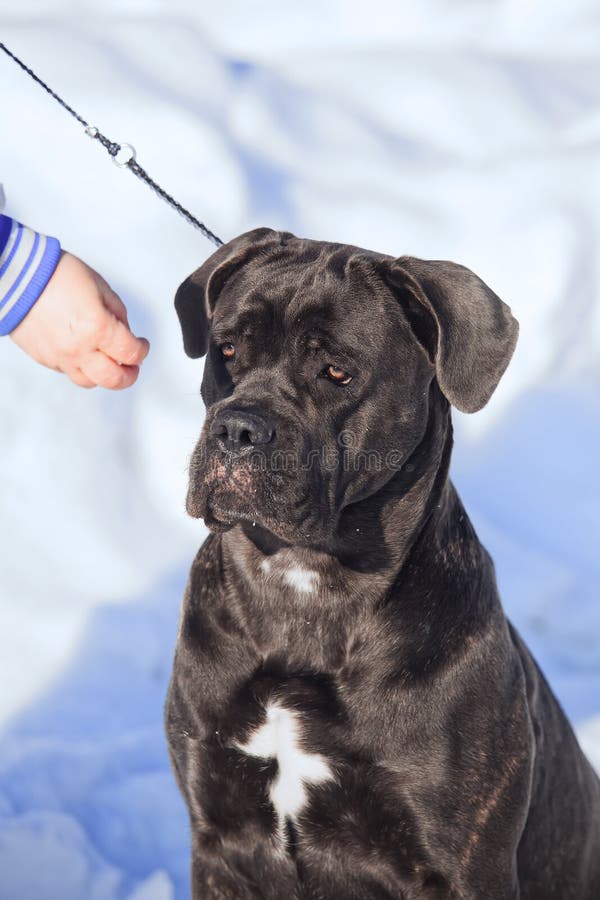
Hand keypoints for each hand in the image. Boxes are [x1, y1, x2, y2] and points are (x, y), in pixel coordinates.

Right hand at [10, 251, 149, 388]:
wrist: (17, 275)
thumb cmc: (54, 274)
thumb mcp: (100, 286)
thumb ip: (117, 313)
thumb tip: (125, 331)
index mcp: (97, 328)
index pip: (131, 353)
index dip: (142, 351)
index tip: (142, 346)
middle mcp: (79, 348)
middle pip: (114, 379)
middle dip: (130, 375)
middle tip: (133, 366)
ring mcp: (61, 357)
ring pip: (90, 382)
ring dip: (105, 376)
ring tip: (110, 365)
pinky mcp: (45, 359)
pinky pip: (69, 373)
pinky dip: (82, 368)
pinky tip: (86, 356)